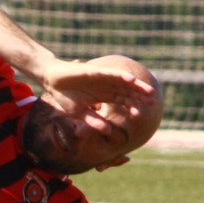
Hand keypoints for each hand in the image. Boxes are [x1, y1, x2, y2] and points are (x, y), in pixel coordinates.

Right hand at [38, 59, 154, 117]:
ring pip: (124, 82)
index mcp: (104, 96)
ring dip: (136, 86)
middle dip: (140, 96)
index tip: (138, 116)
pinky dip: (121, 76)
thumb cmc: (65, 96)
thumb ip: (93, 120)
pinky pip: (112, 74)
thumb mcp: (79, 112)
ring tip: (149, 91)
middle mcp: (106, 86)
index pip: (122, 101)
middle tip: (152, 103)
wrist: (51, 80)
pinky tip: (131, 80)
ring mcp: (102, 78)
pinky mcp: (96, 71)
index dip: (131, 107)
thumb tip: (107, 131)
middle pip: (127, 91)